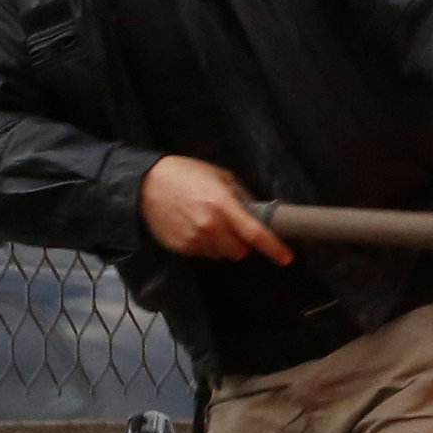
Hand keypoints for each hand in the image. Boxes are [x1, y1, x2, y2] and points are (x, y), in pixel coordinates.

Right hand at [140, 156, 292, 262]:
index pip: (255, 233)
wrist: (146, 184)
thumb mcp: (220, 176)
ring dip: (223, 245)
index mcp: (223, 205)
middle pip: (240, 252)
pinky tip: (194, 227)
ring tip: (209, 224)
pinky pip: (203, 254)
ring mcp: (194, 239)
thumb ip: (242, 197)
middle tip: (234, 229)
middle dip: (242, 244)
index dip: (273, 248)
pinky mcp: (180, 248)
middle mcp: (210, 226)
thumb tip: (259, 214)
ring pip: (221, 255)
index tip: (286, 257)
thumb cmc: (186, 175)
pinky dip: (205, 245)